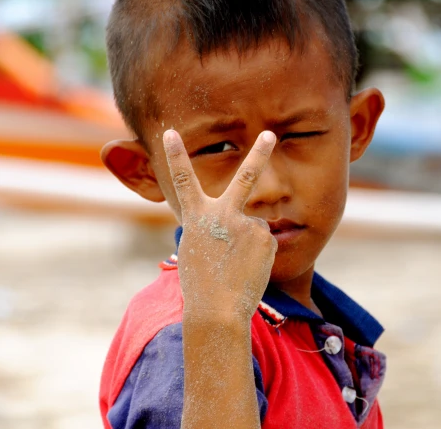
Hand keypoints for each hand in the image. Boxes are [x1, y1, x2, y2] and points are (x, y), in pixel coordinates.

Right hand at [163, 129, 277, 322]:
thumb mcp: (198, 249)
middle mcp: (222, 214)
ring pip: (255, 227)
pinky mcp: (265, 237)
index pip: (183, 180)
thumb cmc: (202, 284)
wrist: (217, 309)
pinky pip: (266, 242)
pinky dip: (260, 255)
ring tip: (237, 266)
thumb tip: (247, 222)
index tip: (170, 132)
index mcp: (196, 217)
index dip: (175, 155)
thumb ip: (215, 228)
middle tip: (269, 134)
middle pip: (244, 177)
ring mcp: (246, 224)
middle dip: (258, 153)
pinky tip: (249, 269)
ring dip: (250, 245)